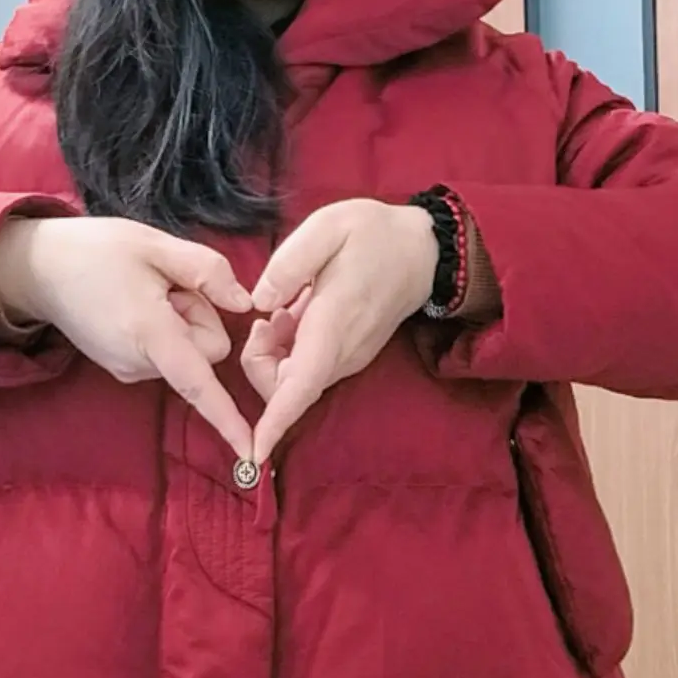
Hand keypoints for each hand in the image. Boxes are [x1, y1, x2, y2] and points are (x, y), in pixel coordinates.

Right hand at [0, 216, 254, 457]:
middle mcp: (138, 363)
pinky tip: (136, 305)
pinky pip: (168, 355)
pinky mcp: (123, 369)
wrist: (37, 269)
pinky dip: (165, 331)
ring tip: (145, 293)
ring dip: (181, 321)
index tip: (252, 453)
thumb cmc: (96, 251)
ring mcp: (128, 370)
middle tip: (165, 285)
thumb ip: (208, 271)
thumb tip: (245, 306)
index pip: (200, 384)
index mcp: (149, 334)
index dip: (229, 419)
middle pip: (208, 351)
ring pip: (189, 353)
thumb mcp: (155, 244)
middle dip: (201, 315)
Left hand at [243, 201, 436, 462]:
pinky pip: (304, 372)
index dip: (276, 419)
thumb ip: (289, 263)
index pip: (301, 384)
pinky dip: (288, 351)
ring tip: (288, 306)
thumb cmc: (373, 234)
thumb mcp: (327, 227)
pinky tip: (298, 314)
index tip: (255, 451)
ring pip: (291, 382)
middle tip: (270, 312)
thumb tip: (258, 303)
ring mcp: (347, 360)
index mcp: (334, 323)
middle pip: (285, 388)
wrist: (422, 252)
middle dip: (259, 361)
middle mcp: (342, 353)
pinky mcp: (348, 360)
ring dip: (273, 354)